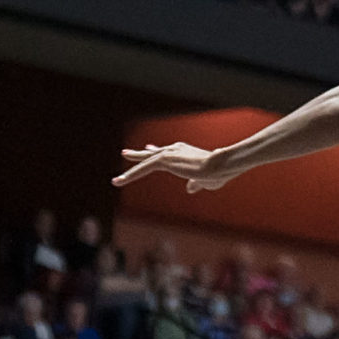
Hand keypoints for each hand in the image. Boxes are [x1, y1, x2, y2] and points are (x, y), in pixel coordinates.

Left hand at [113, 142, 233, 192]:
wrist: (221, 165)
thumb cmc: (219, 173)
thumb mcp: (206, 181)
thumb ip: (196, 184)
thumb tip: (190, 189)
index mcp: (186, 152)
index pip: (167, 152)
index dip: (156, 152)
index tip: (149, 149)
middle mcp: (176, 149)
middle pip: (153, 153)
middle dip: (139, 154)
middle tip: (125, 153)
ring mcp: (169, 154)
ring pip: (145, 161)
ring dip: (131, 170)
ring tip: (117, 178)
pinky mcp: (163, 160)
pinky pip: (142, 168)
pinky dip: (130, 175)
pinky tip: (119, 181)